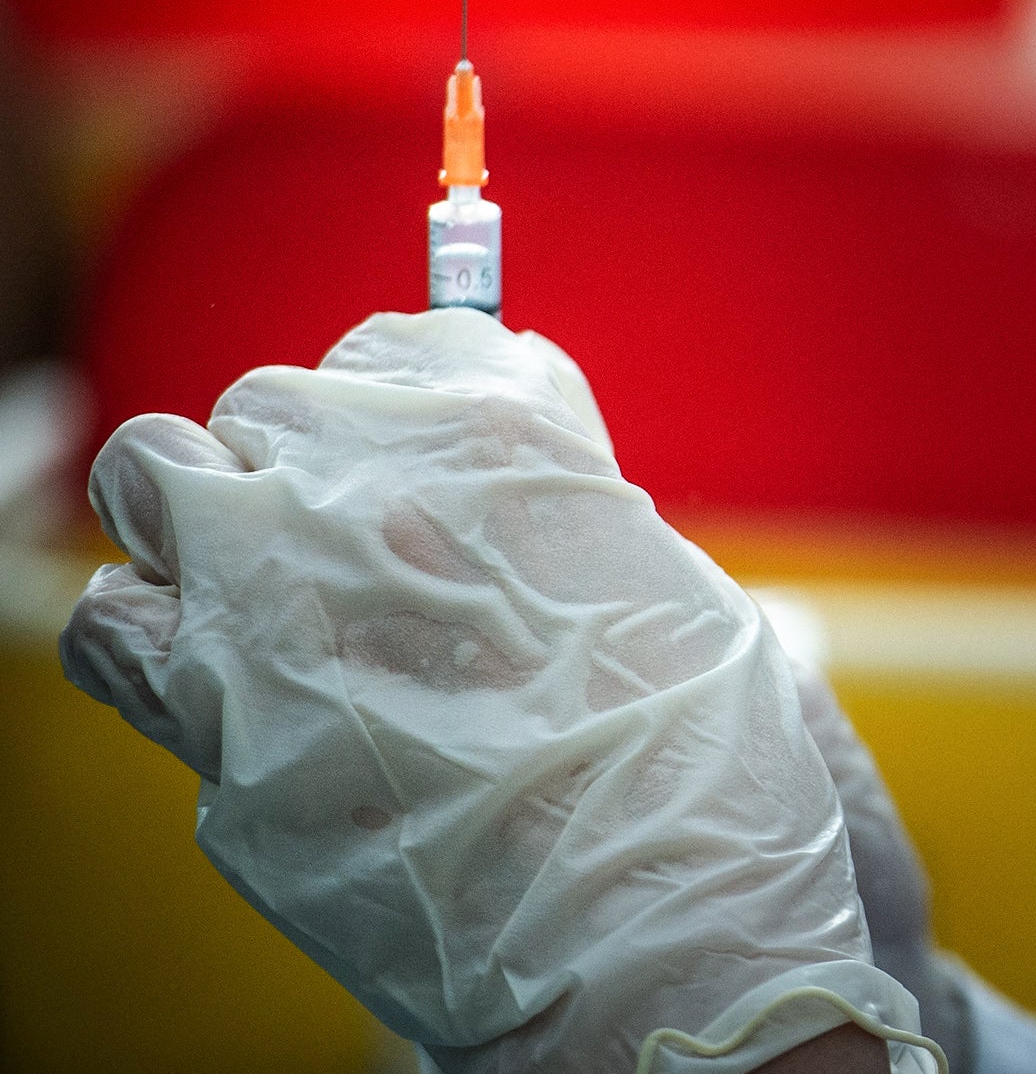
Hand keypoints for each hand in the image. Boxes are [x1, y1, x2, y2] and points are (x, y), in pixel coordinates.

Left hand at [60, 308, 942, 1072]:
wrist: (645, 931)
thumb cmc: (687, 770)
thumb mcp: (660, 582)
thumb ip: (553, 507)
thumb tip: (477, 497)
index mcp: (508, 426)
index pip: (404, 338)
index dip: (406, 404)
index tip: (422, 463)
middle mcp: (371, 476)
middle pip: (269, 400)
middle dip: (294, 465)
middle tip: (345, 551)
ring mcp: (272, 583)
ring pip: (156, 473)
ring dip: (195, 520)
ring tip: (254, 595)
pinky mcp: (207, 708)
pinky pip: (114, 621)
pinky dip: (147, 637)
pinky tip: (212, 677)